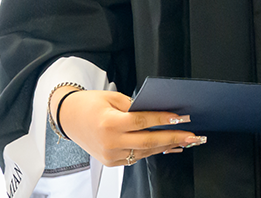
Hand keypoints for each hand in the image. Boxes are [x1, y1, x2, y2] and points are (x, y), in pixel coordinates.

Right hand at [56, 88, 202, 166]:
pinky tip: (167, 146)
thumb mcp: (113, 98)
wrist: (67, 118)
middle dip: (173, 138)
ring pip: (144, 152)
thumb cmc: (90, 104)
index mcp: (109, 123)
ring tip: (185, 141)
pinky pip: (135, 157)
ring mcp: (109, 154)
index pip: (142, 122)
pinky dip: (152, 151)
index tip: (182, 118)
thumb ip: (135, 106)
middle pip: (147, 142)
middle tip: (193, 135)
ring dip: (166, 146)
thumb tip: (158, 112)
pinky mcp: (110, 161)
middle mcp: (109, 142)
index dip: (163, 120)